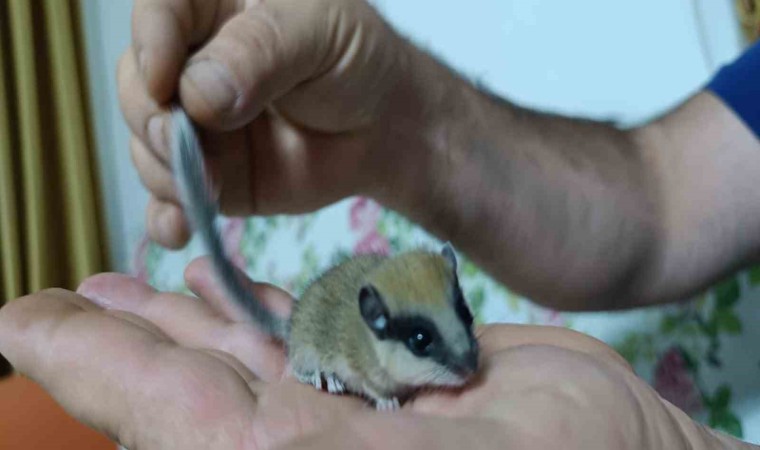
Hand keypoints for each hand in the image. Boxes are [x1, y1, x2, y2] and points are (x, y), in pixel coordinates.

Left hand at [0, 259, 750, 448]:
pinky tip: (216, 289)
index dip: (95, 368)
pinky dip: (257, 315)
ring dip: (172, 324)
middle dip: (112, 348)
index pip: (170, 419)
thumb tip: (164, 424)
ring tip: (109, 289)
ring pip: (240, 361)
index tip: (25, 326)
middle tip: (44, 311)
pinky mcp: (391, 389)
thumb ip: (249, 444)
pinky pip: (308, 344)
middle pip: (187, 393)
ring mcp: (349, 422)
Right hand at [119, 0, 422, 247]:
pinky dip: (167, 215)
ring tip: (203, 186)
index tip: (164, 83)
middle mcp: (192, 65)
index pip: (158, 14)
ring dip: (162, 170)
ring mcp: (198, 125)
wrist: (385, 127)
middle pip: (138, 84)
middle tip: (180, 142)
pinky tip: (178, 228)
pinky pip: (171, 196)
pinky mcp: (210, 174)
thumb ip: (261, 52)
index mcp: (214, 11)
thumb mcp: (320, 32)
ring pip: (147, 143)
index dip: (149, 46)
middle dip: (151, 118)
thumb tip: (198, 94)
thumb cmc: (356, 61)